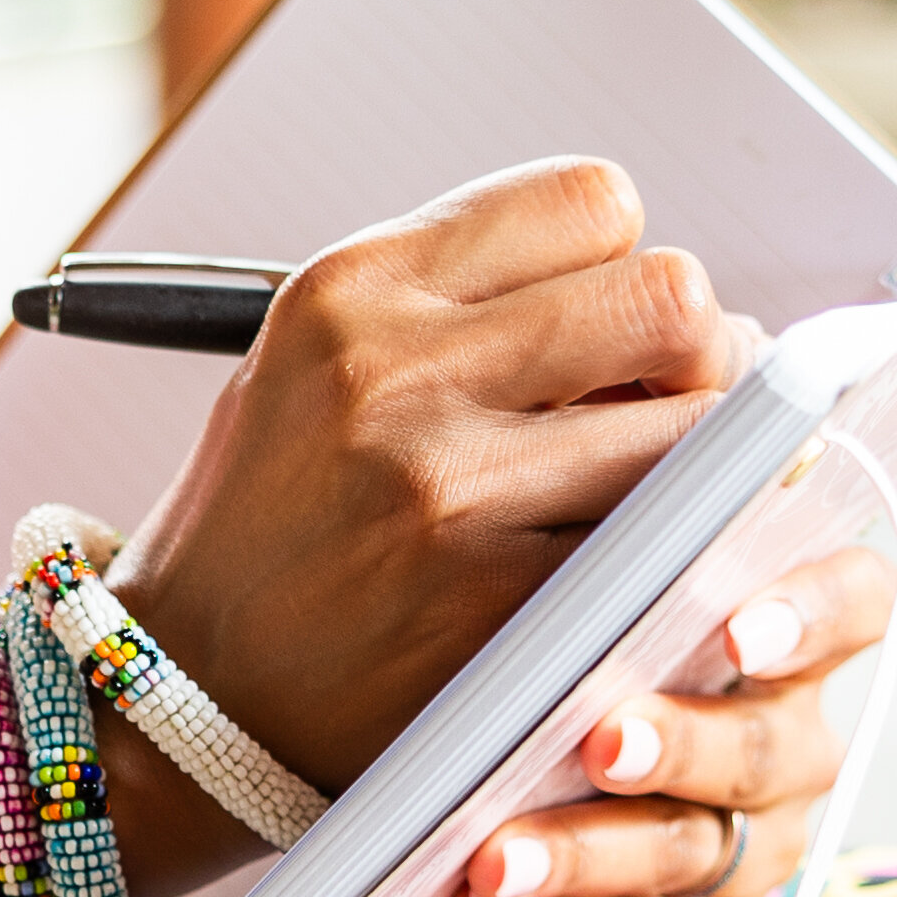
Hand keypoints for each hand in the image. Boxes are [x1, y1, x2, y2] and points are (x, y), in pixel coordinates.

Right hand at [101, 157, 760, 896]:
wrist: (184, 696)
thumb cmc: (269, 525)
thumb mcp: (315, 363)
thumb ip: (459, 303)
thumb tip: (650, 297)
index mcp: (355, 285)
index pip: (590, 200)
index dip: (631, 264)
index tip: (618, 333)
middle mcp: (398, 370)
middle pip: (669, 294)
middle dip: (705, 353)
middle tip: (683, 409)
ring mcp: (448, 491)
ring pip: (696, 429)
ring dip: (713, 464)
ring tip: (670, 498)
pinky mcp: (492, 606)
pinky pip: (665, 551)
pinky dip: (684, 559)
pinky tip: (646, 575)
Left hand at [454, 547, 894, 896]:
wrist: (440, 755)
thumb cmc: (510, 638)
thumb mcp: (545, 561)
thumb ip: (610, 511)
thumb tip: (653, 448)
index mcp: (776, 630)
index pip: (851, 602)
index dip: (813, 614)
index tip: (735, 631)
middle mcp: (783, 740)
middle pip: (765, 747)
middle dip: (680, 746)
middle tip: (600, 744)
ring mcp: (748, 847)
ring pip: (691, 853)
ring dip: (587, 855)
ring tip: (492, 858)